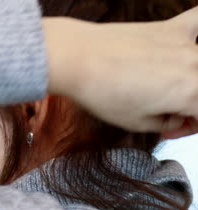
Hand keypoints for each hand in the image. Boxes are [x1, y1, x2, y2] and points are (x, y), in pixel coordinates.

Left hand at [43, 7, 197, 137]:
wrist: (78, 58)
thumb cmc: (100, 91)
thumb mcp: (135, 123)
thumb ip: (166, 123)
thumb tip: (174, 120)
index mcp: (191, 94)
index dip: (189, 127)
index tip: (172, 128)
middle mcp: (194, 65)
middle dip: (189, 107)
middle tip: (164, 113)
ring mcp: (184, 43)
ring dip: (191, 81)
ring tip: (167, 88)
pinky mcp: (170, 27)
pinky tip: (192, 41)